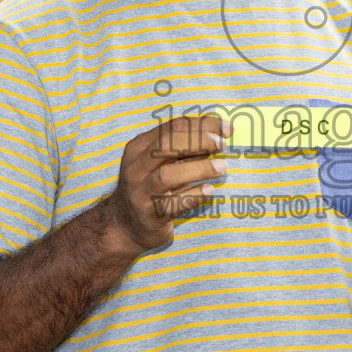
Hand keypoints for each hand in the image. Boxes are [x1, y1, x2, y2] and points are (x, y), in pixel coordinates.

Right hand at [106, 115, 229, 252]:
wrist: (126, 226)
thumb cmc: (151, 189)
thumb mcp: (161, 164)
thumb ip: (184, 150)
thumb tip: (219, 134)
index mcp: (139, 148)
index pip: (173, 127)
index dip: (202, 125)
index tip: (226, 128)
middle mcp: (136, 167)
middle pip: (167, 145)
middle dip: (199, 141)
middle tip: (222, 145)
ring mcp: (141, 192)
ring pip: (168, 175)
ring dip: (199, 169)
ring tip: (222, 167)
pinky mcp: (150, 215)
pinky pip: (173, 204)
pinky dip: (194, 195)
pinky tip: (209, 190)